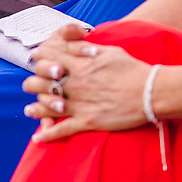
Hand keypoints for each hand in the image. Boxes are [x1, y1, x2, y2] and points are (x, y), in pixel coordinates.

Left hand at [22, 23, 151, 142]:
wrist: (151, 93)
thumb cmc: (134, 70)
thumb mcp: (111, 51)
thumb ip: (87, 48)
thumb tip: (71, 44)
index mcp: (82, 65)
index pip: (49, 59)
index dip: (39, 58)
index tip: (36, 60)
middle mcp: (76, 84)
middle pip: (41, 83)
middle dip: (33, 83)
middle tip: (32, 85)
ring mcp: (80, 104)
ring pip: (47, 107)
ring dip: (35, 109)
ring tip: (30, 110)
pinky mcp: (88, 122)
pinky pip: (62, 130)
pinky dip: (48, 135)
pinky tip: (39, 137)